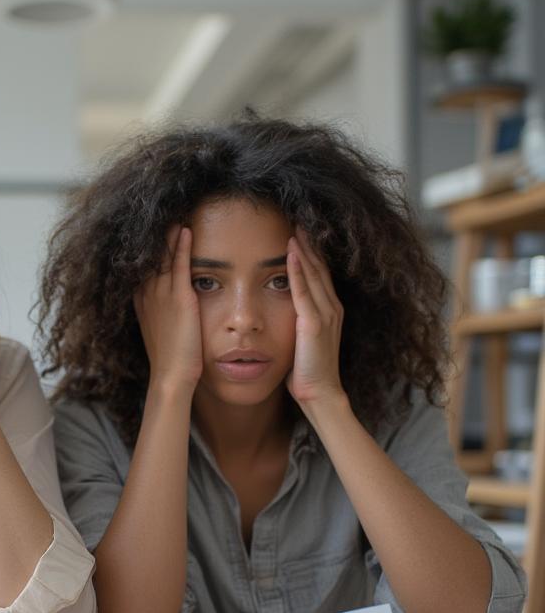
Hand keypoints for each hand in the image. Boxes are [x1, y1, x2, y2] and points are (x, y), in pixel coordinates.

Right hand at [134, 225, 201, 393]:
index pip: (142, 268)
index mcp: (141, 301)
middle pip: (149, 258)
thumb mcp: (159, 331)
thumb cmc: (170, 358)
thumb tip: (168, 309)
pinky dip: (181, 245)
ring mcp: (161, 294)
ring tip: (173, 214)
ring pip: (162, 256)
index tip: (150, 233)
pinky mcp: (179, 298)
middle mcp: (147, 294)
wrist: (171, 375)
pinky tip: (185, 229)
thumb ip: (161, 314)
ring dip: (167, 235)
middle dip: (154, 237)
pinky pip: (179, 264)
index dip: (146, 251)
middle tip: (160, 215)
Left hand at [286, 229, 345, 411]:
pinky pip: (304, 291)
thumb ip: (297, 322)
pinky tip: (290, 253)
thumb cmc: (307, 372)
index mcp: (329, 311)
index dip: (312, 252)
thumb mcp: (301, 340)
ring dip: (304, 249)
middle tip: (298, 217)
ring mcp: (325, 315)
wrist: (320, 395)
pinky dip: (298, 270)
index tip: (300, 231)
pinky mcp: (313, 324)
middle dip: (310, 242)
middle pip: (320, 267)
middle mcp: (332, 308)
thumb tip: (281, 313)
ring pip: (314, 274)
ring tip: (294, 226)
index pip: (320, 274)